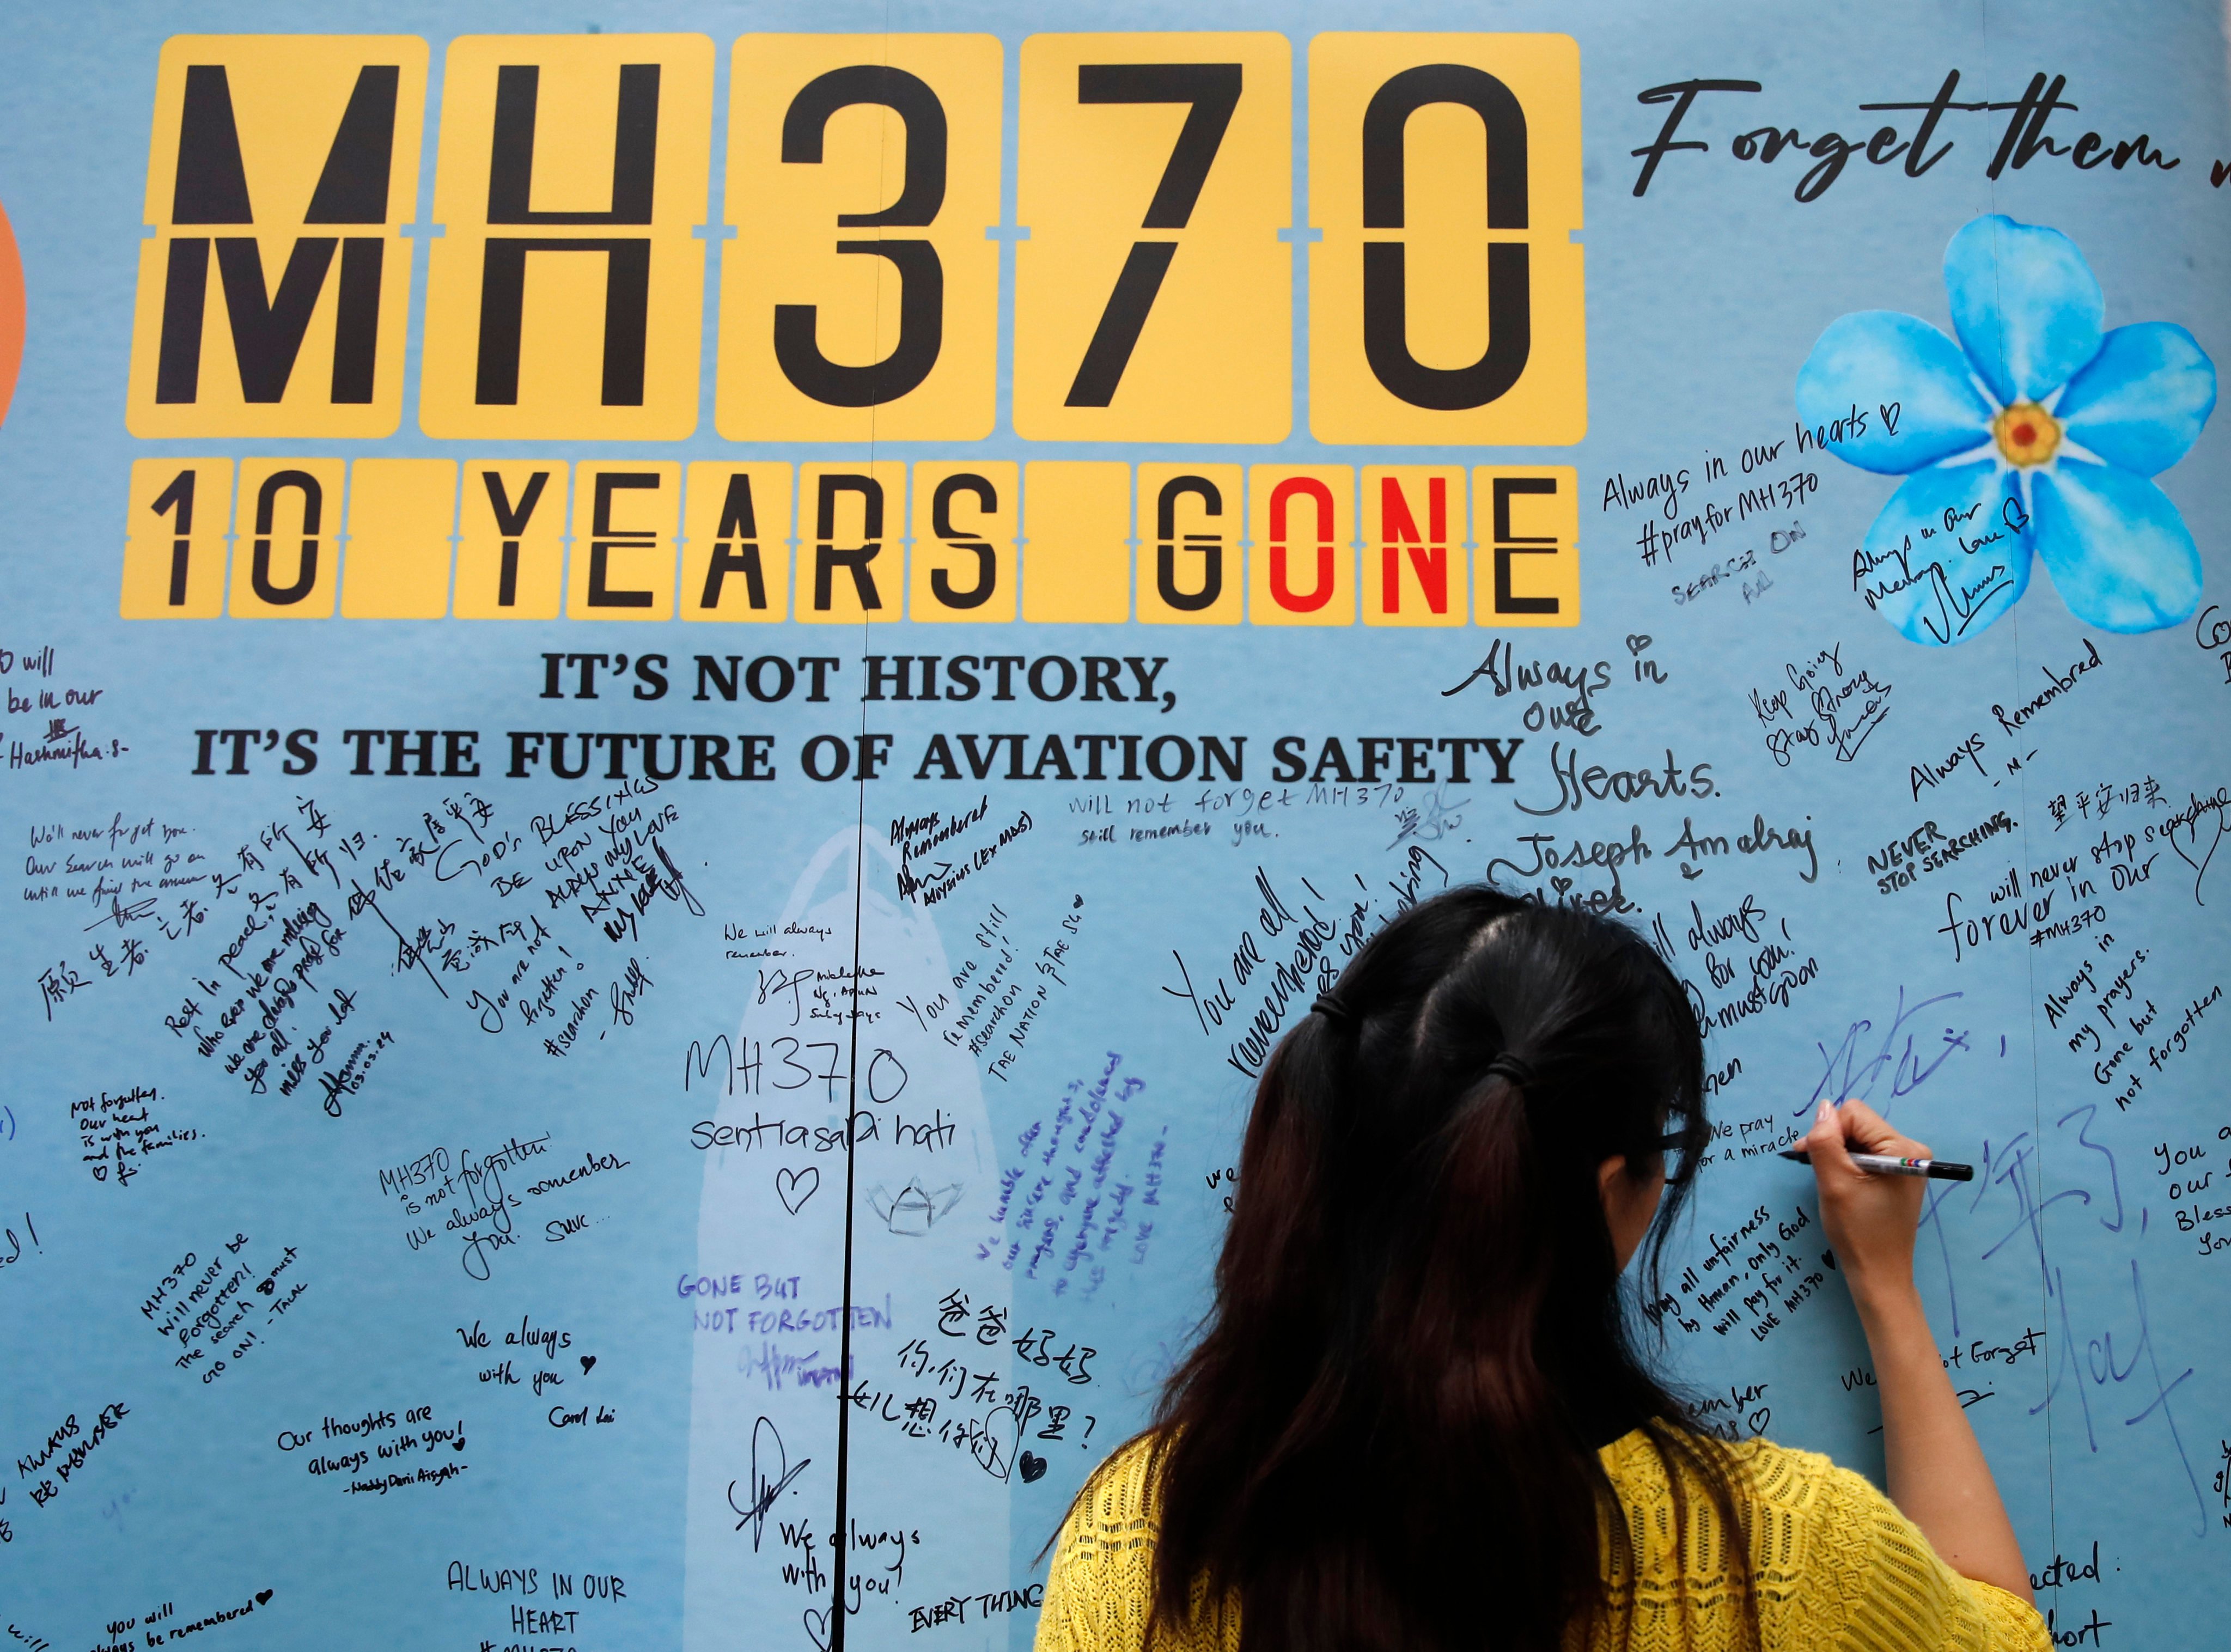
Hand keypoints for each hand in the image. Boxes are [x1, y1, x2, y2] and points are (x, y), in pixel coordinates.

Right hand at [1804, 1098, 1927, 1310]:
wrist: (1879, 1273)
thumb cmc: (1857, 1230)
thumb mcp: (1834, 1183)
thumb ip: (1825, 1142)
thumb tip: (1823, 1107)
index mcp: (1902, 1147)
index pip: (1855, 1114)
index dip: (1828, 1131)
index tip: (1808, 1156)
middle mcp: (1911, 1148)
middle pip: (1858, 1124)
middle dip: (1833, 1142)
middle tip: (1819, 1171)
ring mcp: (1906, 1161)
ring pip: (1860, 1138)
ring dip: (1839, 1154)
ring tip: (1831, 1180)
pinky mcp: (1899, 1173)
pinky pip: (1867, 1153)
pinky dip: (1848, 1164)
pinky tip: (1843, 1184)